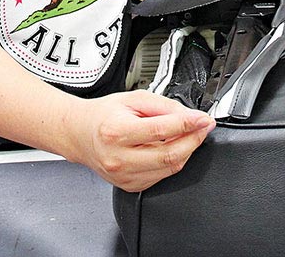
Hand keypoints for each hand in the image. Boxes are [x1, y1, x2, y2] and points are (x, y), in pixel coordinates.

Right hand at [67, 90, 214, 191]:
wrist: (80, 134)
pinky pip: (162, 176)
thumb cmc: (104, 115)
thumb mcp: (134, 99)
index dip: (188, 124)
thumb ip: (164, 106)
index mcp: (117, 132)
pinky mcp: (129, 185)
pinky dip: (173, 161)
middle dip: (194, 140)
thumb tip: (190, 116)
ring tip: (190, 134)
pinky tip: (173, 147)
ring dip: (187, 151)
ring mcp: (123, 176)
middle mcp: (119, 158)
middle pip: (170, 155)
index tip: (203, 118)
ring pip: (169, 168)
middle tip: (204, 126)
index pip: (161, 130)